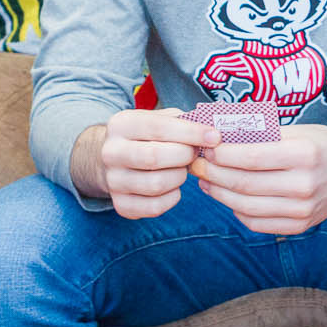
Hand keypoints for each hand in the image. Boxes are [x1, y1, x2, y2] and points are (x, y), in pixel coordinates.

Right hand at [86, 108, 214, 219]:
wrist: (116, 159)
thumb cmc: (148, 136)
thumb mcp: (159, 119)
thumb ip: (184, 121)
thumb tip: (212, 133)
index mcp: (121, 124)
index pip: (159, 127)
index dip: (191, 133)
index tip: (215, 137)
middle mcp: (111, 152)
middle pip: (155, 157)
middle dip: (185, 156)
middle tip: (193, 154)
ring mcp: (113, 181)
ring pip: (156, 184)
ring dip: (179, 177)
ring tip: (181, 169)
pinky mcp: (121, 204)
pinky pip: (155, 207)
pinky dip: (173, 197)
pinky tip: (173, 186)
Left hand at [190, 122, 326, 234]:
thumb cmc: (319, 143)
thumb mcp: (295, 130)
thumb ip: (259, 135)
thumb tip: (217, 138)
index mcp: (305, 154)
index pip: (250, 158)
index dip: (221, 154)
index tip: (205, 148)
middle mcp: (305, 184)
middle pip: (244, 184)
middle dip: (213, 173)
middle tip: (196, 164)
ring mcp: (303, 209)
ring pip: (245, 207)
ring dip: (219, 193)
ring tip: (207, 180)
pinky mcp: (300, 225)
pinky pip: (256, 223)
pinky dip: (236, 210)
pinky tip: (228, 197)